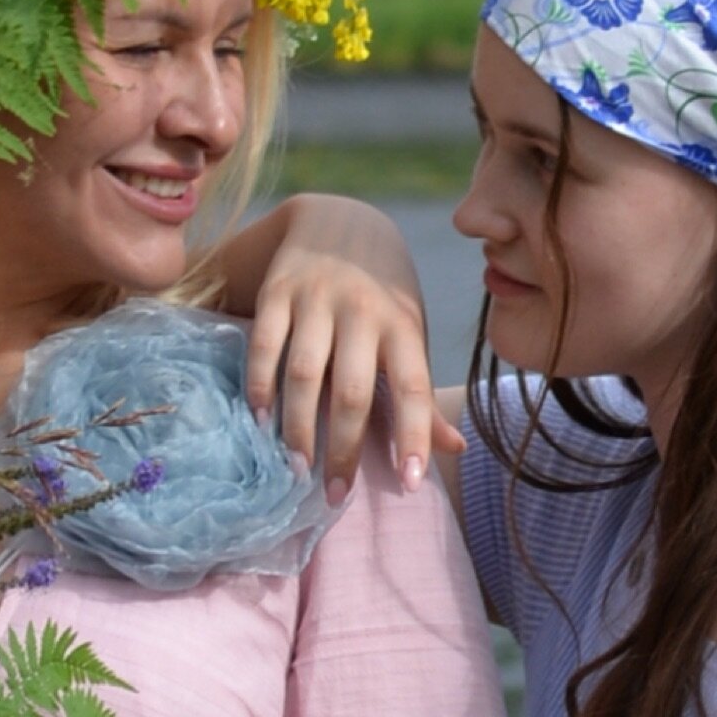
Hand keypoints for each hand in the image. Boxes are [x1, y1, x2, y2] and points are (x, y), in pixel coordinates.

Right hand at [220, 198, 441, 489]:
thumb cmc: (383, 296)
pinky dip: (260, 387)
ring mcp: (316, 298)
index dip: (415, 435)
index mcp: (403, 325)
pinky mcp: (277, 291)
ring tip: (297, 469)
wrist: (339, 220)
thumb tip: (456, 450)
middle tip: (335, 496)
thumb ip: (423, 394)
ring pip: (303, 373)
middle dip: (344, 448)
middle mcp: (362, 310)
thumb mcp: (410, 334)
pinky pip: (264, 345)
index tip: (412, 484)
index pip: (414, 386)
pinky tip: (261, 423)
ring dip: (298, 427)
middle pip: (351, 391)